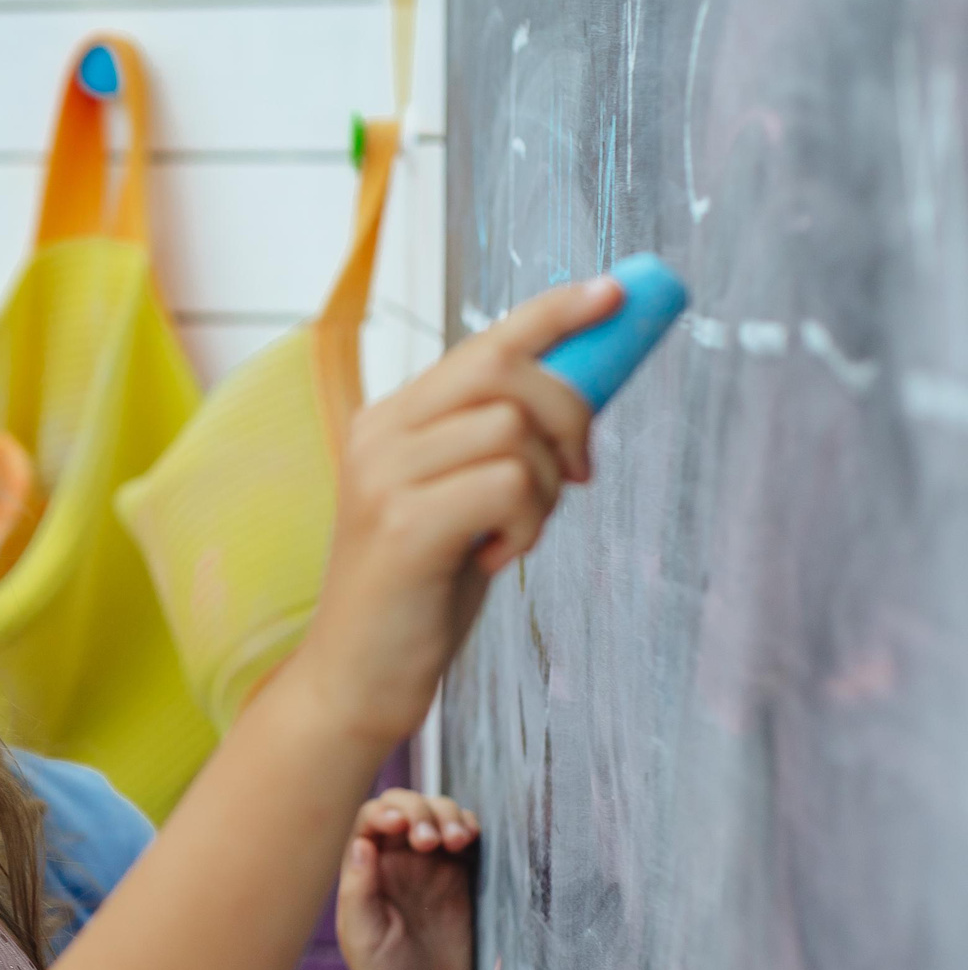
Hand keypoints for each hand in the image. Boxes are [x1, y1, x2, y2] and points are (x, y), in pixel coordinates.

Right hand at [291, 278, 615, 743]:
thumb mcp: (463, 500)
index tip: (613, 293)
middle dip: (570, 415)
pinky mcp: (400, 523)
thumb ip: (500, 444)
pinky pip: (508, 485)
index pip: (483, 343)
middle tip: (577, 475)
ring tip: (512, 533)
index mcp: (390, 420)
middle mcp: (378, 434)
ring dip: (542, 487)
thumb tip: (585, 389)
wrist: (356, 676)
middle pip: (507, 372)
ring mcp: (383, 476)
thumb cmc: (421, 590)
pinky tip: (495, 558)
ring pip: (514, 430)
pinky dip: (526, 524)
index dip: (553, 313)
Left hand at [338, 789, 478, 969]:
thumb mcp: (363, 935)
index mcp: (367, 869)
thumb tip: (362, 843)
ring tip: (456, 841)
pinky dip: (471, 828)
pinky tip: (470, 840)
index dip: (388, 810)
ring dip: (449, 815)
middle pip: (408, 807)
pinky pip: (468, 839)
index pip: (373, 819)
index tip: (400, 825)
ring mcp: (432, 867)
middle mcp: (397, 861)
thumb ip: (360, 890)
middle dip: (422, 810)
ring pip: (440, 816)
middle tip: (431, 841)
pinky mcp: (462, 879)